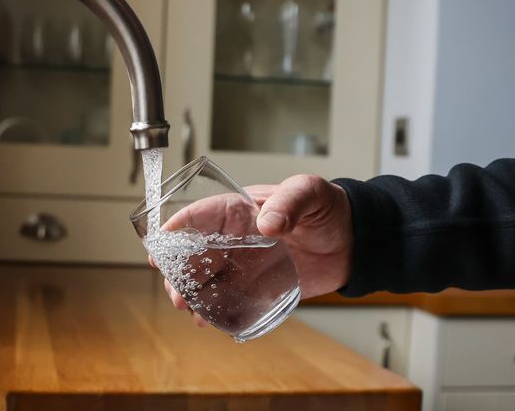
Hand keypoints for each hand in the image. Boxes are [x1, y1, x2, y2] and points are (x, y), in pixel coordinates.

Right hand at [151, 174, 353, 324]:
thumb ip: (290, 202)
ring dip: (191, 294)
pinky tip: (209, 321)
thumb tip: (269, 224)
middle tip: (176, 291)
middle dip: (179, 272)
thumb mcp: (310, 193)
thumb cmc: (328, 209)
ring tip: (188, 309)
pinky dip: (214, 310)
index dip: (178, 229)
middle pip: (194, 253)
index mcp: (239, 210)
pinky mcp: (256, 287)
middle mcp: (234, 238)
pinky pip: (228, 299)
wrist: (352, 243)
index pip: (200, 216)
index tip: (162, 244)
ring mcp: (243, 264)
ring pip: (206, 279)